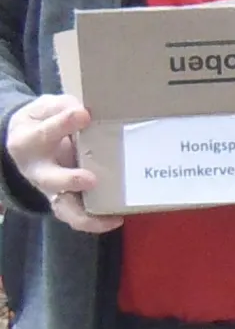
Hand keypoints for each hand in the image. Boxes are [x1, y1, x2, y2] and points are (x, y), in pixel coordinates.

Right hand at [4, 94, 122, 232]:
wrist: (25, 139)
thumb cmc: (43, 120)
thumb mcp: (47, 107)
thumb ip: (64, 108)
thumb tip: (85, 113)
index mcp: (28, 141)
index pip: (45, 133)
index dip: (63, 124)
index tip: (84, 115)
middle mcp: (36, 170)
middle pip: (49, 179)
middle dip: (69, 180)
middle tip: (91, 179)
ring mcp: (50, 188)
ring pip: (62, 206)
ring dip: (83, 214)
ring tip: (109, 215)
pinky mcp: (64, 198)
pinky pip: (75, 215)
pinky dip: (93, 221)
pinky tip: (115, 219)